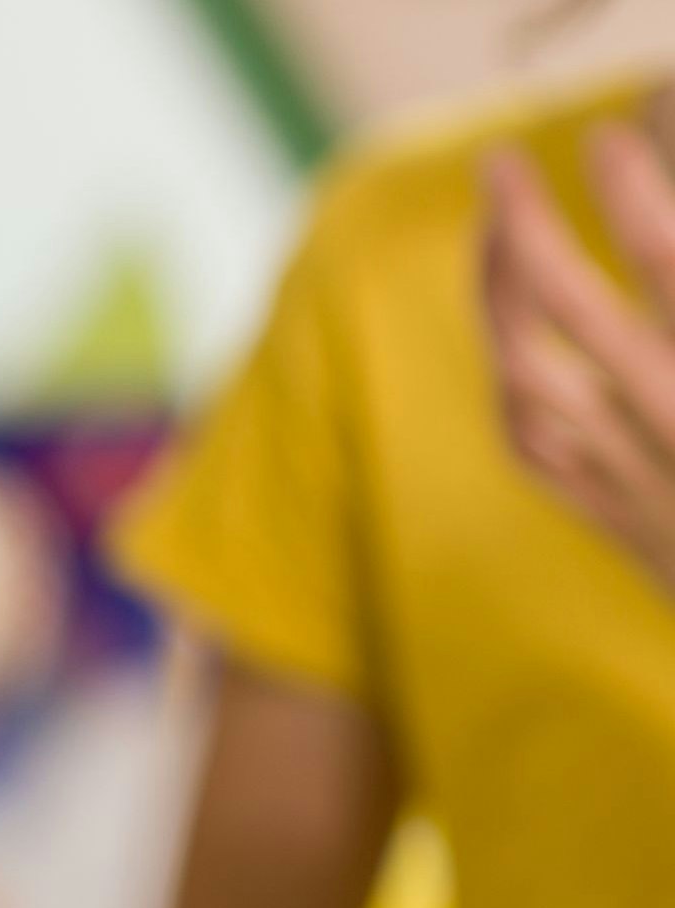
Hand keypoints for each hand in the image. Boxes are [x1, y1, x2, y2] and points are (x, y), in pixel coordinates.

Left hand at [483, 130, 674, 588]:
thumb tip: (672, 230)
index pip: (671, 264)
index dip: (634, 193)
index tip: (614, 132)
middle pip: (571, 313)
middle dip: (522, 227)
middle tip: (499, 158)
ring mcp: (641, 483)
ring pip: (528, 379)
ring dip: (498, 300)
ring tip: (497, 233)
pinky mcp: (626, 527)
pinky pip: (536, 449)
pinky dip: (511, 384)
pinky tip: (506, 340)